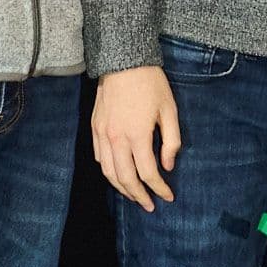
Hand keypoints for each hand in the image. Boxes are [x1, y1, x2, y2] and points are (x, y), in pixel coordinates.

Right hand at [92, 65, 182, 210]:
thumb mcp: (169, 110)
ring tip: (135, 196)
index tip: (169, 196)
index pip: (148, 173)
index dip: (159, 188)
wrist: (123, 61)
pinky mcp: (95, 128)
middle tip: (150, 205)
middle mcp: (116, 138)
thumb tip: (168, 166)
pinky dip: (109, 172)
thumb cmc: (151, 84)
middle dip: (139, 196)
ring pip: (109, 172)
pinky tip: (119, 175)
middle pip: (126, 179)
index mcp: (137, 135)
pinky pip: (99, 158)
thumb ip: (171, 141)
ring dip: (122, 188)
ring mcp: (102, 134)